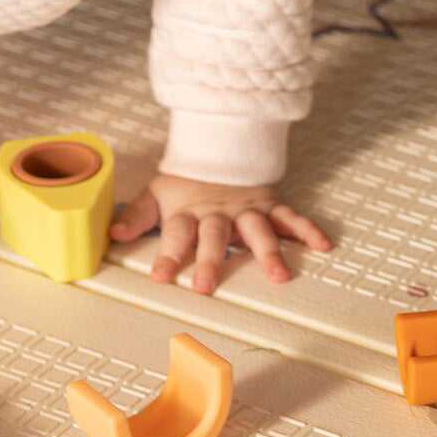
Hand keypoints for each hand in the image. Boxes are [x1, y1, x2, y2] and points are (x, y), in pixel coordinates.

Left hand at [109, 174, 330, 293]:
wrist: (218, 148)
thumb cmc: (185, 182)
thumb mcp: (156, 195)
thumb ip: (137, 217)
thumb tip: (113, 233)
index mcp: (188, 212)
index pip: (175, 235)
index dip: (167, 256)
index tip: (161, 278)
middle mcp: (218, 213)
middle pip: (214, 237)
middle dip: (211, 261)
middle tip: (207, 288)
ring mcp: (247, 210)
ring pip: (258, 231)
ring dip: (268, 253)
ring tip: (278, 277)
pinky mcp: (270, 207)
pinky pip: (291, 218)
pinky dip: (307, 230)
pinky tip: (322, 245)